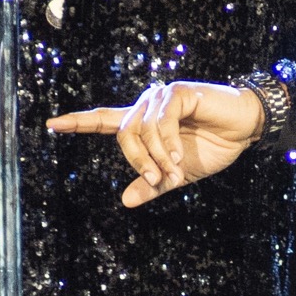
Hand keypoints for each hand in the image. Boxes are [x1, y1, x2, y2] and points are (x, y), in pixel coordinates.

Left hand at [46, 81, 264, 206]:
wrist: (245, 130)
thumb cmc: (213, 147)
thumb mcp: (178, 175)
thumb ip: (153, 185)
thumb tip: (126, 201)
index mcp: (142, 124)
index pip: (103, 120)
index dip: (78, 122)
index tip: (51, 124)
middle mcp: (147, 107)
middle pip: (122, 133)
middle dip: (137, 161)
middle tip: (157, 179)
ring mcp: (161, 98)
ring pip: (141, 129)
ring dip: (156, 156)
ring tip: (173, 170)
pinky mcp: (178, 93)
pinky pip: (162, 120)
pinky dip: (168, 142)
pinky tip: (179, 155)